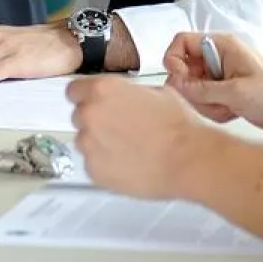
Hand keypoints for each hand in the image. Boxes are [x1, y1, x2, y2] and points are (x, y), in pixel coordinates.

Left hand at [67, 75, 214, 199]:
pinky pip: (93, 164)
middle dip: (96, 120)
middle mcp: (90, 115)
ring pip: (85, 141)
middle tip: (120, 128)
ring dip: (99, 143)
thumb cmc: (178, 125)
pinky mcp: (94, 171)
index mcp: (102, 90)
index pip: (73, 90)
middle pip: (79, 116)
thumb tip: (121, 96)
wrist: (188, 159)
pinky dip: (105, 164)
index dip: (85, 96)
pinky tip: (128, 163)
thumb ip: (126, 92)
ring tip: (128, 148)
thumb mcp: (155, 91)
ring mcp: (89, 145)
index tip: (93, 103)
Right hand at [163, 32, 262, 134]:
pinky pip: (204, 100)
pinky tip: (232, 112)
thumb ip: (201, 89)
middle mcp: (217, 57)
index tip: (180, 81)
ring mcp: (219, 75)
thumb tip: (174, 85)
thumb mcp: (235, 92)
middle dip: (193, 90)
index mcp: (220, 46)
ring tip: (228, 108)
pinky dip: (213, 110)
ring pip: (192, 88)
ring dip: (205, 103)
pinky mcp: (224, 91)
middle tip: (212, 101)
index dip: (174, 60)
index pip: (182, 42)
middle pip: (184, 69)